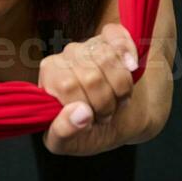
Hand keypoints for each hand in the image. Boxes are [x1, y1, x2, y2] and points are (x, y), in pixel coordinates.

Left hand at [38, 23, 140, 155]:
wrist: (121, 120)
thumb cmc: (88, 131)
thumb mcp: (69, 143)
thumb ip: (63, 132)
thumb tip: (79, 113)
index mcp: (49, 78)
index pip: (67, 85)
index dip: (86, 108)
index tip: (91, 120)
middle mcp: (66, 57)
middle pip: (91, 76)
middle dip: (105, 102)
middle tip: (106, 114)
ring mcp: (89, 45)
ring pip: (109, 59)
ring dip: (122, 87)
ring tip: (117, 100)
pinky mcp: (110, 38)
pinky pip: (119, 37)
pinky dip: (128, 54)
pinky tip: (131, 67)